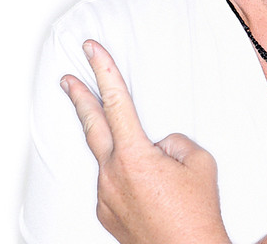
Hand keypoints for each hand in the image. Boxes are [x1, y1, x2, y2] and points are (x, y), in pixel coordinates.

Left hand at [60, 40, 230, 243]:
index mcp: (134, 157)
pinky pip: (114, 180)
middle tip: (68, 78)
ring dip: (122, 147)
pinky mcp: (107, 212)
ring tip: (152, 161)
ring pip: (111, 157)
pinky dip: (128, 173)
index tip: (92, 52)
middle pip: (92, 125)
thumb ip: (173, 141)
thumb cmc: (196, 213)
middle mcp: (112, 176)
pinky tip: (150, 185)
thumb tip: (158, 144)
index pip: (116, 102)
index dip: (104, 72)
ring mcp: (106, 196)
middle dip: (79, 96)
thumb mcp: (198, 161)